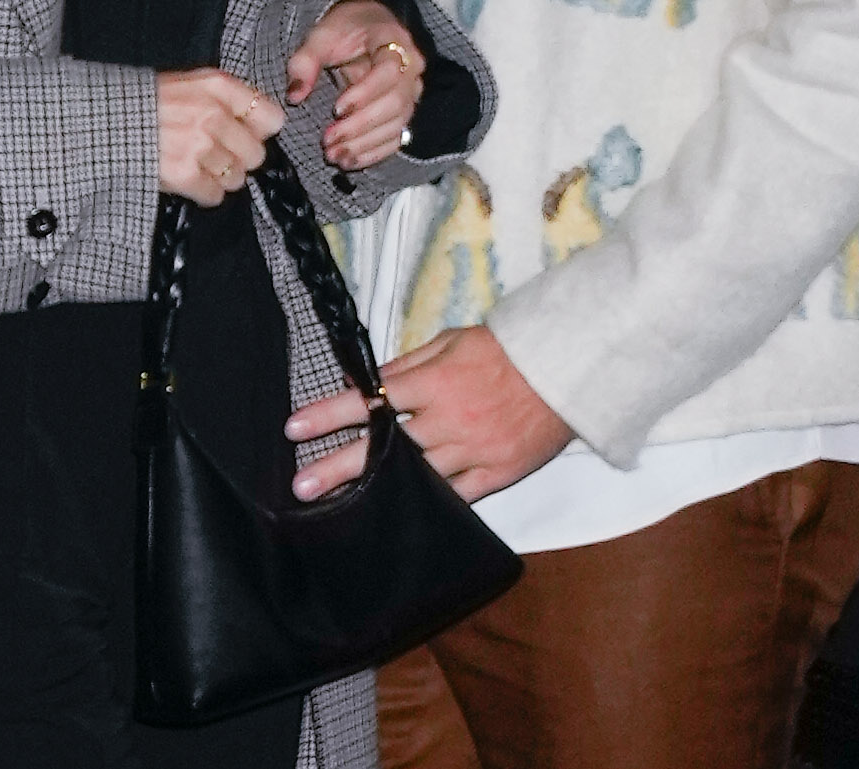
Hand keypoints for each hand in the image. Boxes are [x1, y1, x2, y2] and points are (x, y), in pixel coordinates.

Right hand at [157, 69, 282, 206]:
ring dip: (219, 177)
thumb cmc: (149, 103)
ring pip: (237, 178)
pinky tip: (187, 178)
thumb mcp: (192, 84)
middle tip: (214, 154)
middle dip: (237, 158)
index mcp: (218, 87)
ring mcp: (199, 144)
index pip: (271, 118)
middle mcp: (212, 113)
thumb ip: (230, 99)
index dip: (258, 131)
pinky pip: (215, 195)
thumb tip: (265, 126)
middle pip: (256, 154)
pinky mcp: (184, 173)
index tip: (244, 135)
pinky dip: (203, 192)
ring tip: (196, 164)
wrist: (107, 121)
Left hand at [284, 324, 572, 502]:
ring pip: (414, 479)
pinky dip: (425, 504)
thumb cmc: (503, 351)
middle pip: (384, 449)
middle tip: (299, 487)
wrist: (564, 370)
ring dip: (374, 492)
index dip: (328, 414)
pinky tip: (394, 516)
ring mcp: (472, 452)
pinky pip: (455, 496)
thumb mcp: (451, 343)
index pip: (370, 400)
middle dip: (338, 468)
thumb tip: (368, 383)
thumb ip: (408, 367)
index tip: (294, 428)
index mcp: (434, 384)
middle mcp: (448, 421)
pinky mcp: (496, 473)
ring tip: (337, 509)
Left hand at [287, 0, 425, 171]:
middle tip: (328, 140)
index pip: (389, 72)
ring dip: (365, 144)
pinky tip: (350, 162)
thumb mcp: (322, 35)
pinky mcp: (403, 112)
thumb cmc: (345, 29)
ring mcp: (411, 93)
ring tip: (334, 155)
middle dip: (360, 126)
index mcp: (394, 41)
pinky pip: (396, 138)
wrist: (367, 27)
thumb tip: (295, 96)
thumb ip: (306, 61)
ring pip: (397, 125)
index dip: (365, 93)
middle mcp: (411, 69)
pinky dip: (374, 153)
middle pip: (395, 104)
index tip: (336, 108)